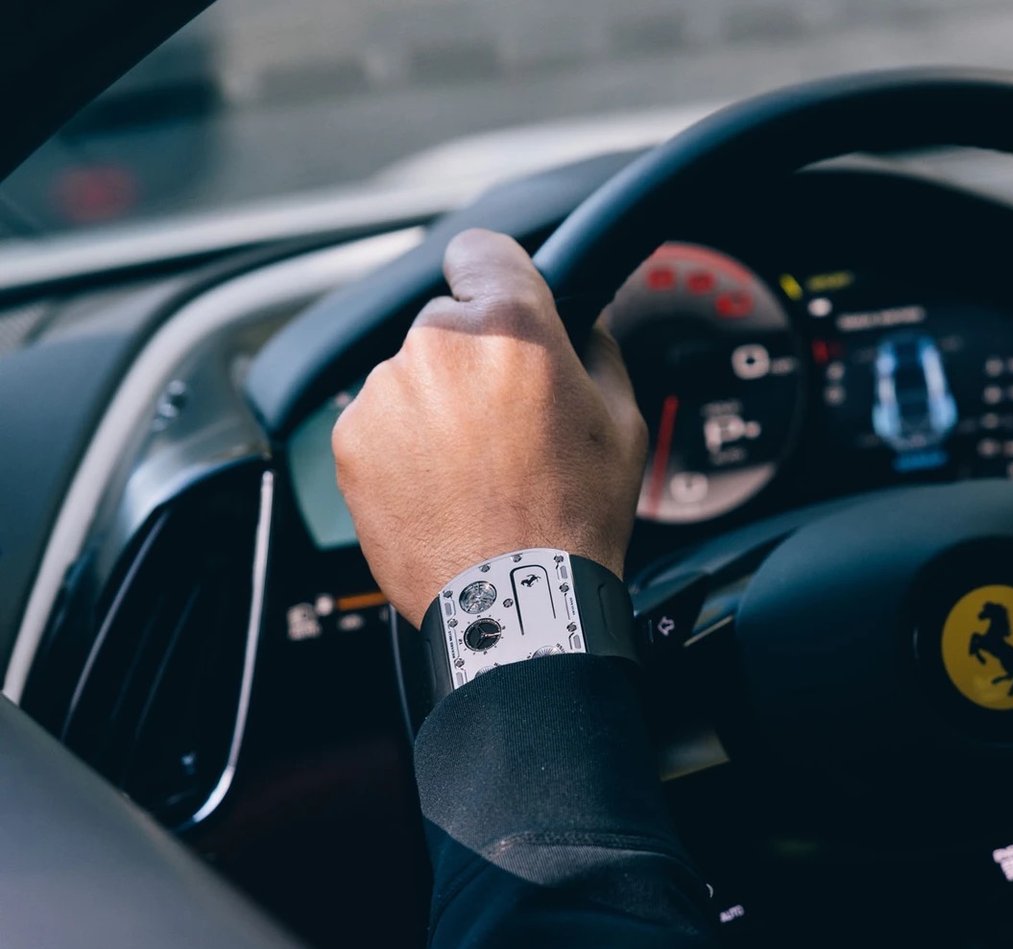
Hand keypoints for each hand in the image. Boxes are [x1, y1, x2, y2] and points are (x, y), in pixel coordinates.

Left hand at [333, 229, 647, 625]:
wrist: (517, 599)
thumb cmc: (574, 518)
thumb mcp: (624, 422)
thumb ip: (598, 349)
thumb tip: (582, 319)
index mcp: (512, 327)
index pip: (482, 248)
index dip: (496, 273)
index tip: (498, 295)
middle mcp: (437, 345)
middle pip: (448, 322)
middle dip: (474, 358)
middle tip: (507, 420)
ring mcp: (387, 392)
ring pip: (411, 374)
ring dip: (436, 404)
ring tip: (474, 467)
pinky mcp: (352, 439)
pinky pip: (380, 421)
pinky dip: (403, 445)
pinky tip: (441, 486)